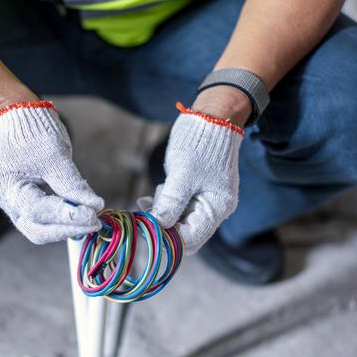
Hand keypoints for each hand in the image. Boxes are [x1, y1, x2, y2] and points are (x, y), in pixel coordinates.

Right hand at [0, 100, 103, 243]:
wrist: (23, 120)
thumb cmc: (34, 133)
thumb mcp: (55, 155)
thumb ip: (72, 184)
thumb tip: (94, 206)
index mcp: (7, 187)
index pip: (38, 211)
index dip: (66, 215)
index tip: (92, 214)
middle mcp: (8, 202)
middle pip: (37, 230)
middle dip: (67, 228)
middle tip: (94, 222)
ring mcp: (16, 206)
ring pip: (41, 231)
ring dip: (67, 228)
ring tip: (91, 220)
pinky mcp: (29, 206)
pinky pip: (46, 222)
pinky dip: (64, 221)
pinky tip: (82, 215)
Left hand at [143, 92, 246, 253]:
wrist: (212, 117)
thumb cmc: (200, 143)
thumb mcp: (182, 174)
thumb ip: (171, 202)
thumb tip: (158, 226)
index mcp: (217, 208)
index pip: (191, 238)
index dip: (167, 239)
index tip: (144, 232)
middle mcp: (214, 209)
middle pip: (185, 233)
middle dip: (162, 228)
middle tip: (140, 220)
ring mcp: (204, 201)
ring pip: (179, 221)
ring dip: (160, 216)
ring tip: (146, 202)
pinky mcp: (195, 192)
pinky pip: (177, 207)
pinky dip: (163, 205)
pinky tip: (148, 199)